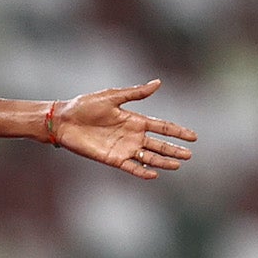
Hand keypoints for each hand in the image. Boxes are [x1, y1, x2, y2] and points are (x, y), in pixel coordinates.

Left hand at [53, 81, 193, 178]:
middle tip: (189, 155)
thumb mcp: (112, 97)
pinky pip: (131, 167)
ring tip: (178, 165)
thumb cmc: (85, 106)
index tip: (193, 137)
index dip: (177, 132)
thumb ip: (136, 93)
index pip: (162, 127)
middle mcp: (132, 136)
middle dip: (174, 150)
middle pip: (159, 145)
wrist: (63, 120)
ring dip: (162, 161)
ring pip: (148, 157)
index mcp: (134, 120)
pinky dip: (142, 171)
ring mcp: (123, 148)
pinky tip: (154, 174)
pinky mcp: (112, 159)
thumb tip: (158, 83)